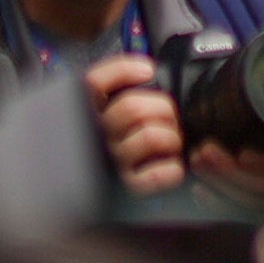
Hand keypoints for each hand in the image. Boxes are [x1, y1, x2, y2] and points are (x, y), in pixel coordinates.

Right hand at [87, 45, 189, 195]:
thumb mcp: (111, 110)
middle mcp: (98, 136)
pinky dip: (172, 169)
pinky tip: (170, 165)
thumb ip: (120, 89)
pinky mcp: (129, 186)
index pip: (95, 83)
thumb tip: (147, 70)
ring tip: (171, 141)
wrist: (106, 191)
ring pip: (150, 136)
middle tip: (168, 117)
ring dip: (171, 138)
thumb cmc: (121, 139)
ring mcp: (113, 161)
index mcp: (91, 113)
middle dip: (162, 108)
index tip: (147, 71)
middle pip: (132, 107)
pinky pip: (157, 175)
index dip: (123, 70)